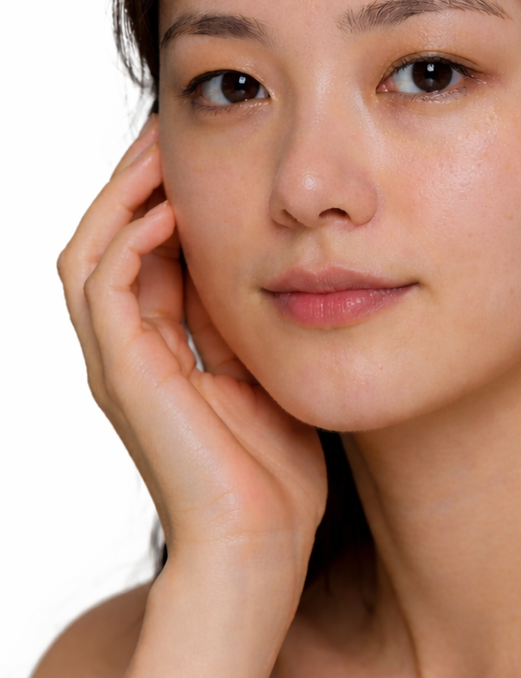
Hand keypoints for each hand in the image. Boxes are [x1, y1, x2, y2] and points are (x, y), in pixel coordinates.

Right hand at [57, 119, 326, 610]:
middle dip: (135, 181)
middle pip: (107, 240)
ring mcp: (119, 365)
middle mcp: (128, 352)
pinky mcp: (123, 376)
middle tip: (171, 128)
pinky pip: (103, 288)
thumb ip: (253, 322)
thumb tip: (273, 259)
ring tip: (160, 148)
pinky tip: (167, 209)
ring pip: (90, 252)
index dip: (165, 197)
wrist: (261, 548)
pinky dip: (127, 240)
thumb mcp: (269, 373)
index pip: (145, 252)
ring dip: (121, 196)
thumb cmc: (274, 475)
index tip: (203, 149)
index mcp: (160, 351)